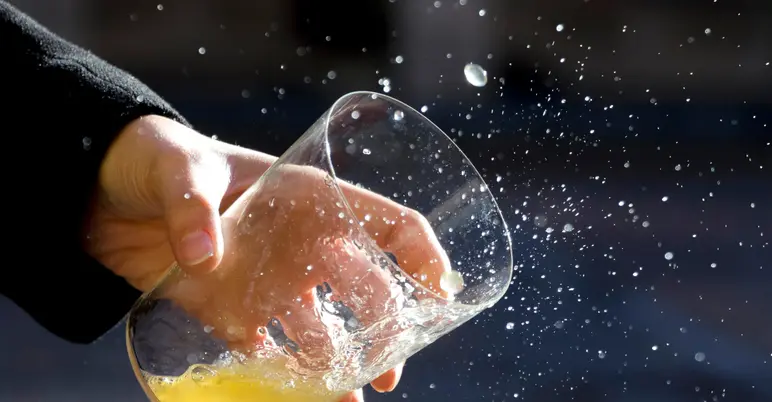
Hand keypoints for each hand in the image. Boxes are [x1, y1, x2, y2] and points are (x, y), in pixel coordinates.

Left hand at [85, 115, 448, 399]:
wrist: (106, 193)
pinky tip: (297, 398)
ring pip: (325, 330)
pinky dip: (285, 378)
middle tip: (389, 371)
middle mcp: (302, 245)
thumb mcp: (177, 169)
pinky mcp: (233, 311)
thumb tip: (204, 258)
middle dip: (389, 329)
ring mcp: (270, 281)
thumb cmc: (155, 159)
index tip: (442, 293)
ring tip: (346, 399)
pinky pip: (269, 352)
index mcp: (309, 199)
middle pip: (367, 288)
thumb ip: (191, 206)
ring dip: (340, 365)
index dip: (422, 254)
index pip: (388, 224)